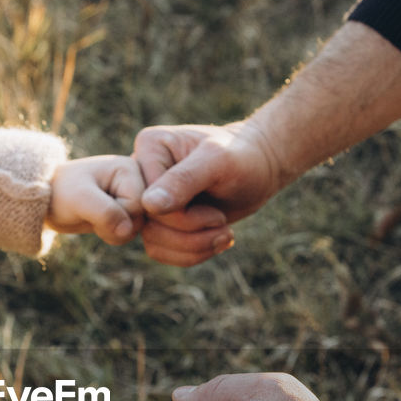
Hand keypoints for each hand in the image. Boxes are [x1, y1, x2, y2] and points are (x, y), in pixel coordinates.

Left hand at [46, 155, 146, 243]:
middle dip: (116, 226)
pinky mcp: (129, 210)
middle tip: (93, 215)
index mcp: (130, 168)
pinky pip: (132, 232)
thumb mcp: (80, 199)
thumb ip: (105, 213)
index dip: (116, 216)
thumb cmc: (62, 192)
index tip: (93, 208)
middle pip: (141, 218)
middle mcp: (137, 180)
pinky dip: (115, 235)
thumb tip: (127, 230)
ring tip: (95, 218)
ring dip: (114, 232)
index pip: (138, 205)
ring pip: (137, 228)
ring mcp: (134, 196)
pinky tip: (101, 223)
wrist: (50, 200)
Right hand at [132, 120, 284, 265]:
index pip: (147, 200)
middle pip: (149, 224)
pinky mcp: (159, 219)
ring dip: (194, 247)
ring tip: (224, 234)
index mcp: (149, 146)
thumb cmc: (243, 158)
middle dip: (191, 234)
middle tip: (223, 224)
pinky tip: (215, 240)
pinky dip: (191, 254)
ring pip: (153, 241)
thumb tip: (148, 205)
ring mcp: (148, 198)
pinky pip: (160, 250)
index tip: (217, 212)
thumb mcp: (219, 162)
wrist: (259, 169)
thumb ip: (183, 180)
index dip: (182, 218)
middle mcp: (141, 172)